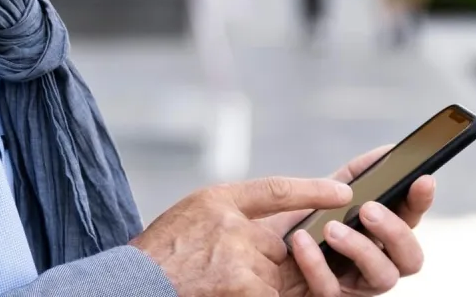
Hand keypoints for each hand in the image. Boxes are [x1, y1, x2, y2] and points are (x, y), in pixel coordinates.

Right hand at [131, 177, 353, 295]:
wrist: (130, 287)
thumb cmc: (158, 257)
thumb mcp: (190, 218)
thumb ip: (230, 217)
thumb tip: (274, 235)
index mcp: (217, 201)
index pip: (276, 190)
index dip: (313, 190)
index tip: (344, 193)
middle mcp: (232, 225)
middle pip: (276, 247)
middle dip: (260, 265)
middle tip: (221, 272)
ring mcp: (240, 259)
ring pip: (273, 277)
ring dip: (254, 287)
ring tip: (213, 283)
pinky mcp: (246, 289)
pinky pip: (270, 295)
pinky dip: (255, 295)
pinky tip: (221, 291)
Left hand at [263, 146, 436, 296]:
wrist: (250, 251)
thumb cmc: (294, 222)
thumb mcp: (323, 193)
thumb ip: (355, 175)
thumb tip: (388, 151)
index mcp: (379, 234)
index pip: (411, 219)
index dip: (421, 201)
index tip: (422, 179)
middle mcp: (375, 262)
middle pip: (411, 257)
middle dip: (395, 232)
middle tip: (369, 209)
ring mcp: (355, 285)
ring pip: (383, 278)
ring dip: (361, 249)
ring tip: (332, 227)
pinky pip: (331, 290)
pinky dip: (317, 263)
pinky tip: (300, 241)